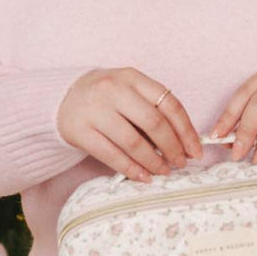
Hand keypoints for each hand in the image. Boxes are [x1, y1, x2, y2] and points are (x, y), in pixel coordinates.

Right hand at [56, 68, 201, 181]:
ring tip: (163, 172)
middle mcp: (114, 90)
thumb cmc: (106, 97)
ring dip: (153, 162)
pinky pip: (111, 154)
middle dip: (172, 148)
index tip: (195, 150)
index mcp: (132, 78)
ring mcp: (95, 110)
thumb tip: (183, 143)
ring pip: (133, 142)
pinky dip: (130, 169)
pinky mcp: (80, 131)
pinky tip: (143, 177)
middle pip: (153, 123)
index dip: (186, 130)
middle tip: (180, 163)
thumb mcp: (129, 91)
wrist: (61, 98)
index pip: (169, 104)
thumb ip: (152, 109)